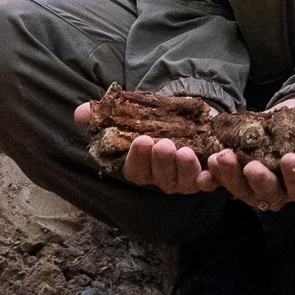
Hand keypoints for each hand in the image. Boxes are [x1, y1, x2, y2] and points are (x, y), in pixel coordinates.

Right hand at [74, 101, 213, 194]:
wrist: (186, 115)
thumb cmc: (152, 120)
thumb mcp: (127, 114)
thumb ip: (102, 116)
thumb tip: (81, 112)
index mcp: (140, 167)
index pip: (135, 170)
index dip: (138, 158)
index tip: (141, 140)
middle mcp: (162, 177)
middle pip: (161, 178)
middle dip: (161, 162)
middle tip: (164, 143)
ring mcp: (185, 178)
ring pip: (185, 182)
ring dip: (185, 168)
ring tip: (186, 150)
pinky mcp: (207, 173)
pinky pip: (210, 182)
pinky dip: (212, 176)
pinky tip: (214, 163)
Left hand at [206, 96, 294, 212]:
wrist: (286, 117)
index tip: (290, 158)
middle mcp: (279, 191)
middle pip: (269, 194)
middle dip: (258, 181)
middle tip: (250, 165)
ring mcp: (255, 187)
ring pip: (243, 191)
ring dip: (231, 177)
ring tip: (222, 157)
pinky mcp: (236, 178)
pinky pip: (223, 182)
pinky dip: (214, 177)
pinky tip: (207, 166)